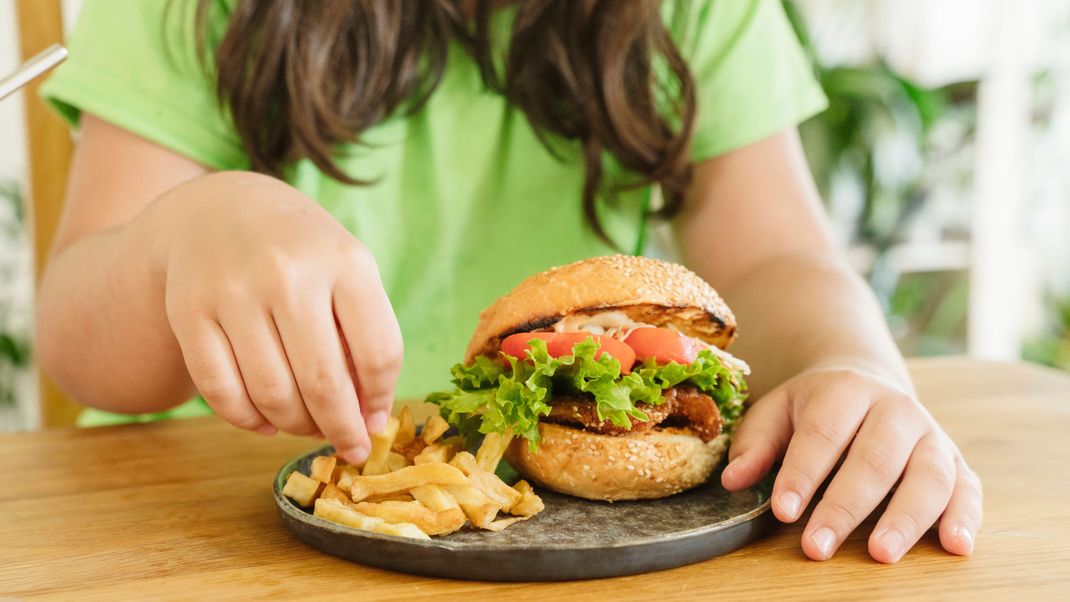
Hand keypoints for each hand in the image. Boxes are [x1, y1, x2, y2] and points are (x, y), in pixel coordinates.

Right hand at [142, 172, 401, 463]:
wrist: (219, 211)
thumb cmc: (301, 254)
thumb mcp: (347, 272)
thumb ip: (366, 335)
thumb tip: (369, 418)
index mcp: (344, 261)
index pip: (378, 353)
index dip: (381, 400)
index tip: (375, 421)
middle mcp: (288, 274)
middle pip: (323, 383)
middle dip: (341, 429)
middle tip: (348, 447)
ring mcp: (234, 291)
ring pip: (271, 394)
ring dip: (296, 426)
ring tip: (306, 426)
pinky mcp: (189, 311)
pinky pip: (221, 392)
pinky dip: (248, 421)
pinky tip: (266, 422)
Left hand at [721, 366, 981, 562]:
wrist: (867, 384)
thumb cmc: (814, 408)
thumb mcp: (777, 411)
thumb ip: (756, 444)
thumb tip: (733, 480)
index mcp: (845, 390)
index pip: (823, 434)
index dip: (803, 473)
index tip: (783, 512)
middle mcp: (895, 409)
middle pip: (874, 459)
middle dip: (844, 506)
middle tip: (817, 546)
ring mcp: (931, 435)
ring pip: (927, 475)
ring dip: (905, 517)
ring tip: (881, 553)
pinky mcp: (956, 461)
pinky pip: (968, 488)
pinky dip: (966, 517)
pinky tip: (955, 546)